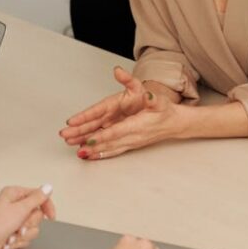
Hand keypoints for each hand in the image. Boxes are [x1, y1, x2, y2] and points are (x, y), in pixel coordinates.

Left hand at [0, 184, 56, 248]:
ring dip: (23, 235)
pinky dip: (17, 242)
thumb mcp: (19, 209)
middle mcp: (14, 206)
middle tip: (19, 226)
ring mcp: (13, 221)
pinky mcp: (12, 234)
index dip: (47, 206)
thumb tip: (47, 187)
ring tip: (11, 235)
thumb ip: (36, 198)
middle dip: (29, 224)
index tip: (51, 216)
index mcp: (14, 195)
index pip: (39, 196)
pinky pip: (25, 239)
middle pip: (37, 215)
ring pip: (33, 229)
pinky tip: (7, 242)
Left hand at [60, 68, 180, 159]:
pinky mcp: (130, 145)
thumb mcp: (156, 98)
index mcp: (137, 125)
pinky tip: (89, 156)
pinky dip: (100, 155)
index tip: (88, 138)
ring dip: (92, 150)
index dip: (102, 136)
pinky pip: (113, 151)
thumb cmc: (164, 110)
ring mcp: (131, 142)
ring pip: (108, 148)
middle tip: (73, 143)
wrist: (174, 124)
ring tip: (77, 152)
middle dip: (90, 143)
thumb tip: (144, 92)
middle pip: (108, 141)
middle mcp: (132, 137)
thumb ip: (148, 96)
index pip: (116, 132)